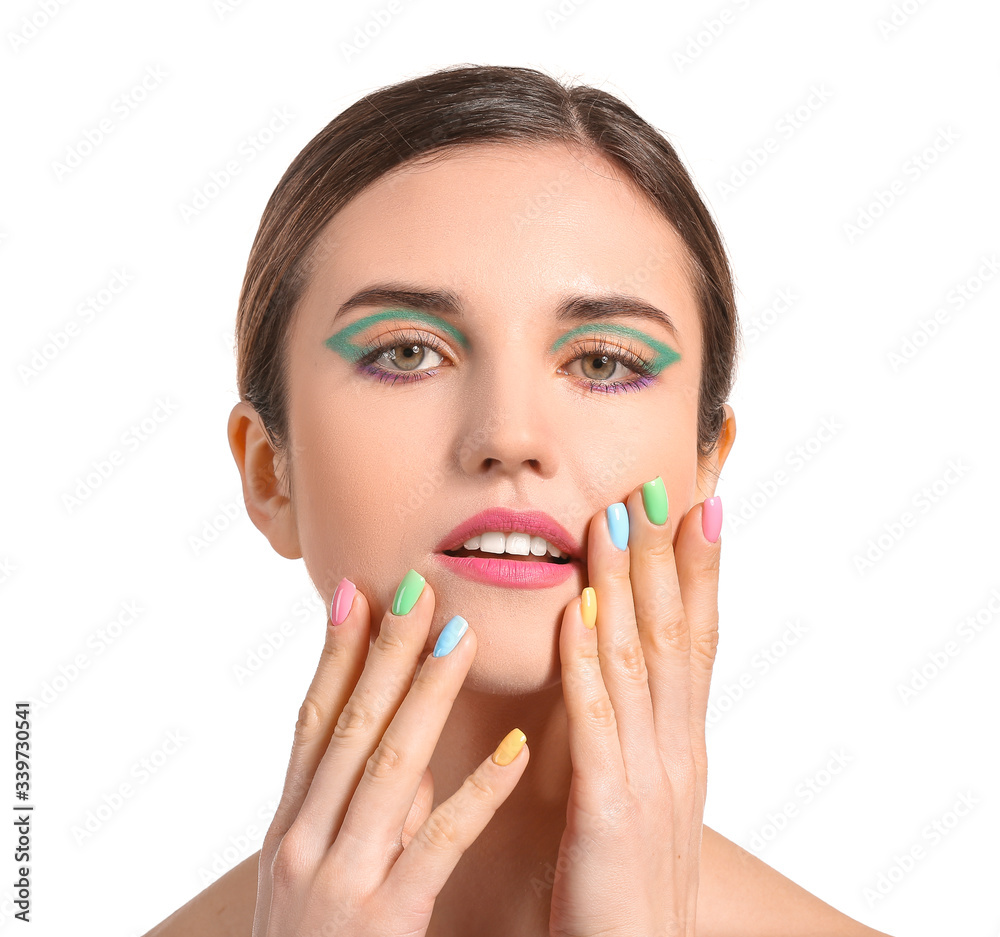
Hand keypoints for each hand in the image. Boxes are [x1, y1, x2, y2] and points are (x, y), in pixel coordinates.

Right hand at [252, 571, 529, 936]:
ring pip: (388, 766)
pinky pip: (439, 841)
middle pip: (350, 725)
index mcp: (288, 826)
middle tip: (419, 586)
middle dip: (385, 651)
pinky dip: (478, 789)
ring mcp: (339, 878)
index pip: (312, 720)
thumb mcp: (310, 878)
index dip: (335, 653)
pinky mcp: (383, 919)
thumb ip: (350, 812)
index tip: (360, 592)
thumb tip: (402, 747)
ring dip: (427, 695)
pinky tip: (516, 749)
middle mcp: (304, 840)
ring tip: (463, 636)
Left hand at [551, 480, 721, 936]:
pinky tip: (577, 611)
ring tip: (614, 520)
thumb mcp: (641, 797)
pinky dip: (588, 661)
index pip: (693, 640)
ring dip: (625, 585)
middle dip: (666, 556)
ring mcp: (649, 776)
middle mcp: (676, 749)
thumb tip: (619, 674)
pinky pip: (597, 721)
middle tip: (660, 484)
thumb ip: (632, 735)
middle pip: (673, 633)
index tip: (696, 505)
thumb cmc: (625, 884)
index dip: (698, 571)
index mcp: (681, 745)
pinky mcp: (611, 812)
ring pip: (637, 660)